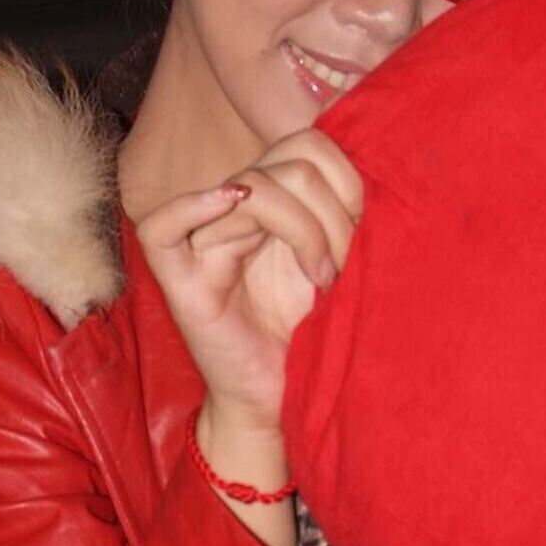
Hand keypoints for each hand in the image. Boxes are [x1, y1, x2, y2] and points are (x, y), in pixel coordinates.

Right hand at [134, 129, 365, 447]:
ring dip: (306, 229)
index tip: (367, 233)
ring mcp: (204, 242)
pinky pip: (162, 227)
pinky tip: (232, 204)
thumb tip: (383, 169)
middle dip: (333, 214)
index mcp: (277, 201)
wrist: (286, 401)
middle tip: (344, 267)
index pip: (309, 144)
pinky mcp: (181, 282)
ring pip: (252, 188)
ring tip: (325, 278)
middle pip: (290, 163)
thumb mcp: (344, 264)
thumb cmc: (315, 338)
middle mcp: (238, 212)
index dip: (347, 181)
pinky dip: (194, 207)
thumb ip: (347, 214)